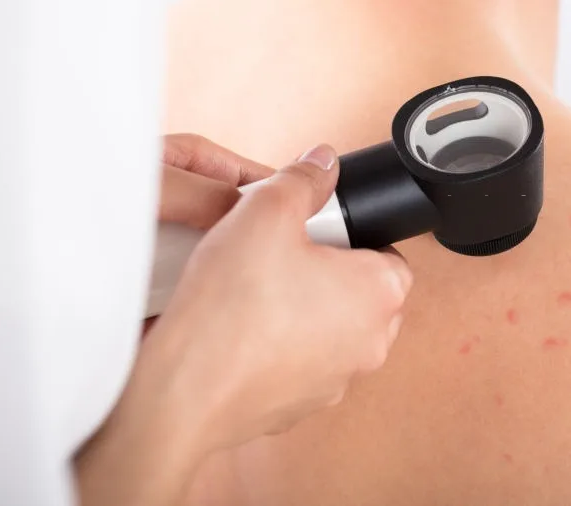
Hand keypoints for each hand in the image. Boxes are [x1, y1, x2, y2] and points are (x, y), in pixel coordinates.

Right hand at [147, 143, 410, 444]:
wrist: (182, 390)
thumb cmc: (231, 308)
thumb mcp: (265, 211)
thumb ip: (301, 180)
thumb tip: (322, 163)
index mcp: (380, 293)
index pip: (388, 252)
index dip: (351, 235)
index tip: (315, 232)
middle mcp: (370, 343)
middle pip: (362, 293)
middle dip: (328, 273)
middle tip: (283, 258)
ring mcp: (336, 381)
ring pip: (330, 331)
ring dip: (303, 312)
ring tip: (255, 292)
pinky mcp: (299, 406)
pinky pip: (299, 364)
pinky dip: (277, 348)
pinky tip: (239, 330)